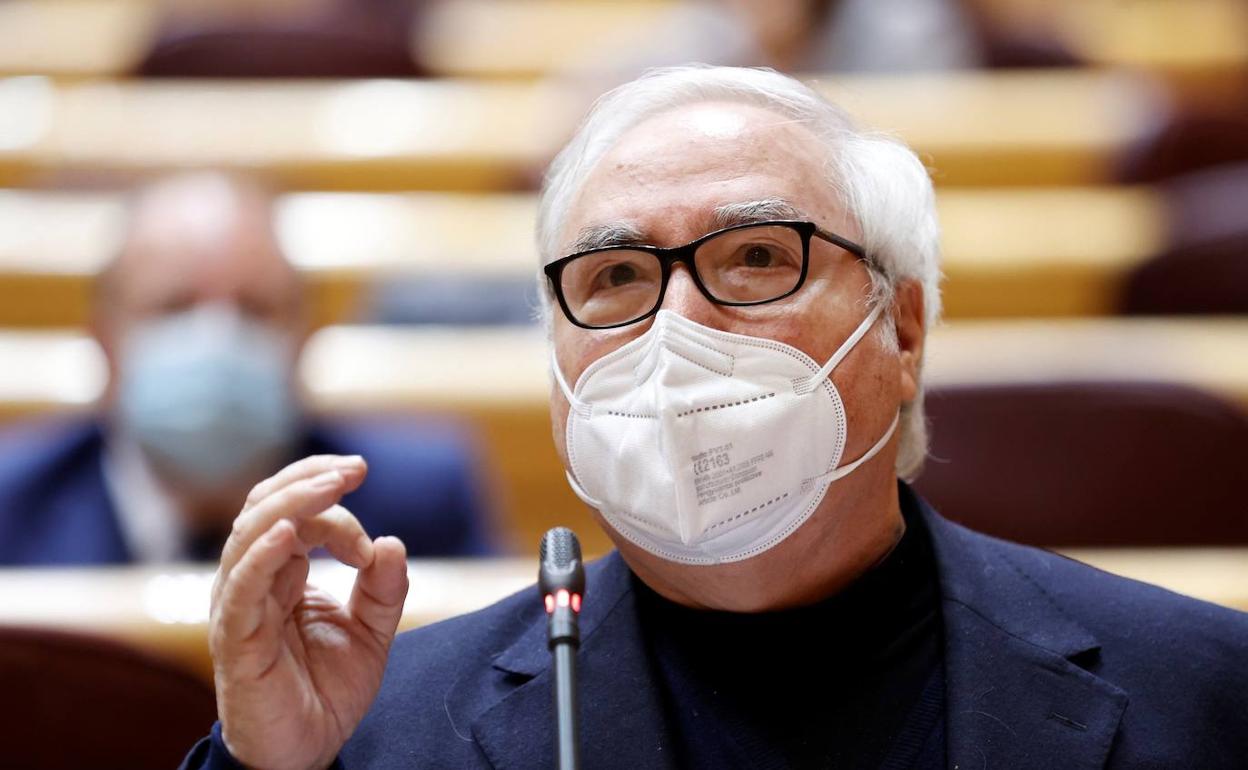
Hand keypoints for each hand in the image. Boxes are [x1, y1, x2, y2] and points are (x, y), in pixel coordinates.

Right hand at [209, 455, 408, 769]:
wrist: (307, 752)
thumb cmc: (328, 690)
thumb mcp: (372, 632)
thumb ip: (384, 588)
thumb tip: (392, 542)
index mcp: (283, 573)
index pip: (295, 513)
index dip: (335, 511)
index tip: (370, 548)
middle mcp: (254, 581)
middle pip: (266, 508)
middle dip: (309, 479)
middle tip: (355, 469)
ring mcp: (240, 607)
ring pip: (251, 535)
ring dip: (292, 503)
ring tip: (330, 486)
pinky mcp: (236, 639)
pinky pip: (240, 587)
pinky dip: (261, 555)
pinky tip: (287, 533)